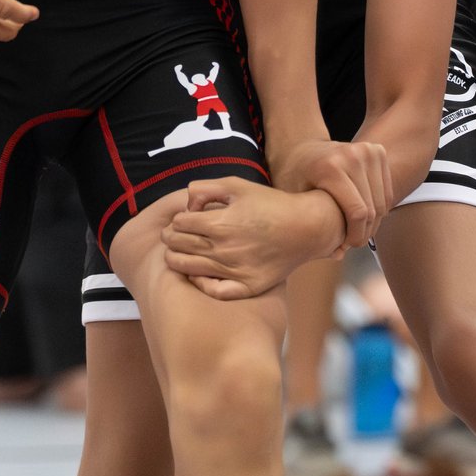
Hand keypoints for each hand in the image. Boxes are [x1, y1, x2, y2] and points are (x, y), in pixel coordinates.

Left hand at [163, 178, 342, 297]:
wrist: (306, 228)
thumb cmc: (270, 204)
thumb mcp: (237, 185)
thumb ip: (205, 189)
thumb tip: (185, 205)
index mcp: (220, 222)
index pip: (180, 223)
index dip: (176, 220)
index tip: (181, 220)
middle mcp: (224, 248)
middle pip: (180, 246)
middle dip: (170, 239)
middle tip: (171, 237)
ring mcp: (235, 269)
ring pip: (189, 269)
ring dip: (175, 260)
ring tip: (174, 255)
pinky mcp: (247, 285)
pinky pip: (214, 290)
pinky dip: (200, 284)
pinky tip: (197, 275)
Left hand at [275, 137, 392, 247]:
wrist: (300, 147)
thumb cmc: (294, 179)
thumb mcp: (295, 203)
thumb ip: (314, 229)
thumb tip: (338, 255)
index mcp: (331, 167)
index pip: (358, 213)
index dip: (355, 236)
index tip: (345, 247)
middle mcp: (352, 156)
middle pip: (372, 209)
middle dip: (364, 232)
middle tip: (351, 244)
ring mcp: (367, 151)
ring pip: (382, 202)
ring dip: (373, 223)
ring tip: (355, 231)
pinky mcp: (377, 151)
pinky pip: (386, 191)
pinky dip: (378, 208)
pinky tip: (362, 216)